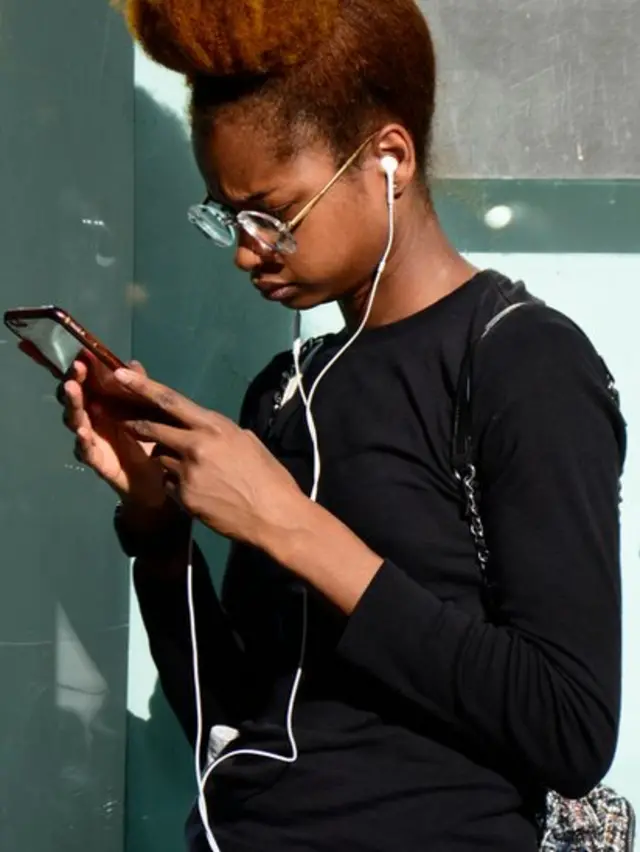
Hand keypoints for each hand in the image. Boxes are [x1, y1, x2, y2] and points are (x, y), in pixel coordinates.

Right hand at [59, 354, 166, 508]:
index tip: (82, 353)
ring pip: (75, 420)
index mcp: (103, 404)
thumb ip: (139, 389)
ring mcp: (92, 440)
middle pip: (75, 398)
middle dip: (74, 381)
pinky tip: (83, 432)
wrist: (156, 480)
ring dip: (73, 404)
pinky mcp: (97, 461)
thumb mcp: (148, 412)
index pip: (86, 383)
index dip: (81, 368)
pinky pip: (86, 450)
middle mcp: (92, 419)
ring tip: (73, 390)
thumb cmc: (148, 441)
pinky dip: (82, 441)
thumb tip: (132, 364)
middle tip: (76, 369)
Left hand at [114, 368, 303, 549]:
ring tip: (196, 473)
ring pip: (161, 459)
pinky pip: (169, 484)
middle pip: (153, 429)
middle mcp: (196, 445)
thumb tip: (207, 430)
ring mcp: (187, 472)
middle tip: (126, 423)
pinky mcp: (183, 496)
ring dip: (168, 461)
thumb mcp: (247, 441)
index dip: (142, 386)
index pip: (170, 401)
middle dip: (136, 425)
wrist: (273, 516)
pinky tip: (201, 493)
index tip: (119, 375)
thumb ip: (220, 433)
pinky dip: (178, 485)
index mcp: (214, 426)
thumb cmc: (268, 476)